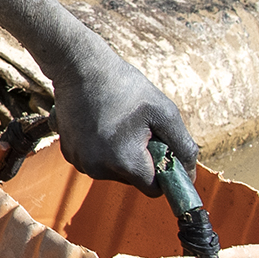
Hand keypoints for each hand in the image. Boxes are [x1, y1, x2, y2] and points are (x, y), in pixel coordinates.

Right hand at [45, 33, 195, 190]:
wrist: (81, 68)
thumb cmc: (124, 86)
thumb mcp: (165, 112)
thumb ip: (183, 146)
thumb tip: (189, 174)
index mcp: (124, 161)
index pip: (154, 189)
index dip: (163, 171)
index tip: (161, 148)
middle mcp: (98, 168)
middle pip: (133, 180)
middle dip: (142, 160)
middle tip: (139, 129)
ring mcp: (80, 161)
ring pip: (114, 171)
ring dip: (122, 155)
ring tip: (119, 124)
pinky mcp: (69, 153)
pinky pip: (96, 162)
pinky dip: (103, 149)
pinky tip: (102, 125)